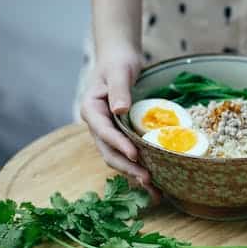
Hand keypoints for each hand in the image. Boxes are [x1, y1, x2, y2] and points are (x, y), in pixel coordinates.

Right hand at [80, 48, 161, 202]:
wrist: (118, 60)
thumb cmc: (118, 63)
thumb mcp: (119, 72)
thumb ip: (119, 89)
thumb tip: (119, 109)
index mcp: (91, 109)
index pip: (104, 131)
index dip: (119, 144)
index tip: (135, 154)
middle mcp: (97, 124)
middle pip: (109, 151)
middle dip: (127, 167)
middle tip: (147, 180)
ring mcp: (107, 132)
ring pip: (117, 157)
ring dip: (133, 172)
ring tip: (153, 187)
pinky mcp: (119, 135)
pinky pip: (127, 153)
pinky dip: (138, 166)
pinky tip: (155, 178)